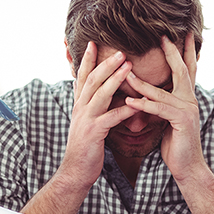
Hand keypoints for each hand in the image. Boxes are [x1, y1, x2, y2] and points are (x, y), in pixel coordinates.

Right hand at [61, 42, 136, 187]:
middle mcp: (80, 109)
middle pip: (92, 80)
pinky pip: (111, 118)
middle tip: (120, 50)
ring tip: (129, 66)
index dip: (87, 60)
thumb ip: (92, 107)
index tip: (94, 43)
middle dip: (105, 63)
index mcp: (79, 105)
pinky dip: (125, 109)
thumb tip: (98, 94)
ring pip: (100, 94)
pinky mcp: (94, 133)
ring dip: (115, 79)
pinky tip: (138, 104)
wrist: (75, 171)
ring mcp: (86, 120)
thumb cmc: (86, 147)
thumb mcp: (86, 122)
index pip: (83, 77)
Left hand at [125, 34, 203, 181]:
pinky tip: (130, 101)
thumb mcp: (167, 120)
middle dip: (172, 52)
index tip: (180, 34)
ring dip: (142, 82)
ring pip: (162, 91)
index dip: (184, 51)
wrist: (187, 167)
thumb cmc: (175, 144)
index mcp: (187, 98)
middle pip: (182, 70)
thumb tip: (147, 93)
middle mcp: (190, 100)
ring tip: (126, 72)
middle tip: (163, 35)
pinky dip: (143, 105)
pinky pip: (159, 109)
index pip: (186, 70)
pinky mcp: (181, 121)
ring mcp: (188, 110)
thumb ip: (161, 104)